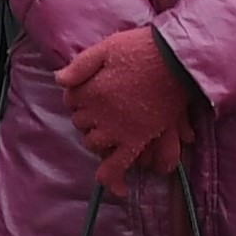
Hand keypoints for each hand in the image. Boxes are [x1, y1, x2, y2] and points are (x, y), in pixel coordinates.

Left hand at [60, 26, 198, 178]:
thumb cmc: (142, 49)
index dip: (77, 95)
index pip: (70, 99)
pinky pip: (120, 163)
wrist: (175, 58)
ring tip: (106, 130)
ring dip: (96, 138)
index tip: (86, 89)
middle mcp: (100, 112)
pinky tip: (117, 187)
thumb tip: (59, 80)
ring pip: (94, 143)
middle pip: (80, 122)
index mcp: (91, 90)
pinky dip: (114, 176)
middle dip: (85, 116)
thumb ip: (81, 65)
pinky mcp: (137, 138)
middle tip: (99, 107)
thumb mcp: (107, 48)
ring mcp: (118, 128)